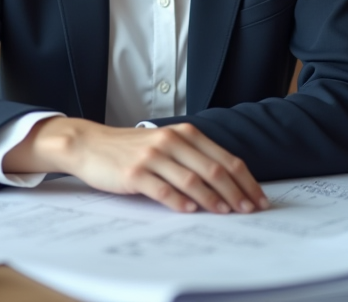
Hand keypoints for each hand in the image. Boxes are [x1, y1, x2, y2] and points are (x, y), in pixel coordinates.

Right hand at [3, 117, 268, 213]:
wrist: (89, 144)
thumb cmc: (129, 148)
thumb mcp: (164, 143)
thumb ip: (191, 156)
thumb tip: (226, 183)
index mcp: (183, 133)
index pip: (225, 158)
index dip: (246, 180)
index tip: (258, 198)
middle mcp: (170, 141)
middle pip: (213, 170)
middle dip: (236, 193)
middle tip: (249, 211)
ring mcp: (152, 156)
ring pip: (192, 180)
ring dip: (213, 200)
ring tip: (226, 214)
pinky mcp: (134, 172)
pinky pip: (163, 189)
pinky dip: (180, 202)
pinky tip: (191, 211)